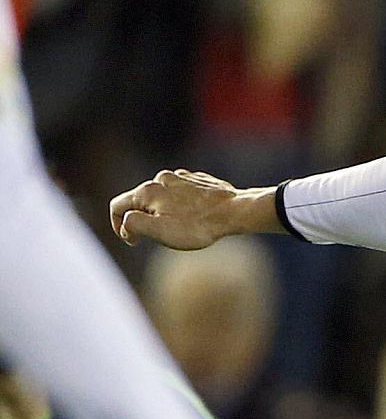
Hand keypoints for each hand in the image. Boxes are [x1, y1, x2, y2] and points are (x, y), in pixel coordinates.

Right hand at [110, 169, 279, 248]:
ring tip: (183, 227)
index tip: (135, 241)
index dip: (119, 226)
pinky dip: (182, 205)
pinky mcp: (199, 180)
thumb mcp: (158, 230)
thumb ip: (133, 224)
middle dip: (144, 220)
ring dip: (164, 212)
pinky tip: (196, 217)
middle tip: (162, 236)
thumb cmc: (197, 225)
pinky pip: (181, 193)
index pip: (117, 206)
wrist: (236, 211)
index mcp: (147, 190)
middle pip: (140, 201)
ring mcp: (182, 177)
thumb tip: (125, 222)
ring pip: (162, 196)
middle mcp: (161, 178)